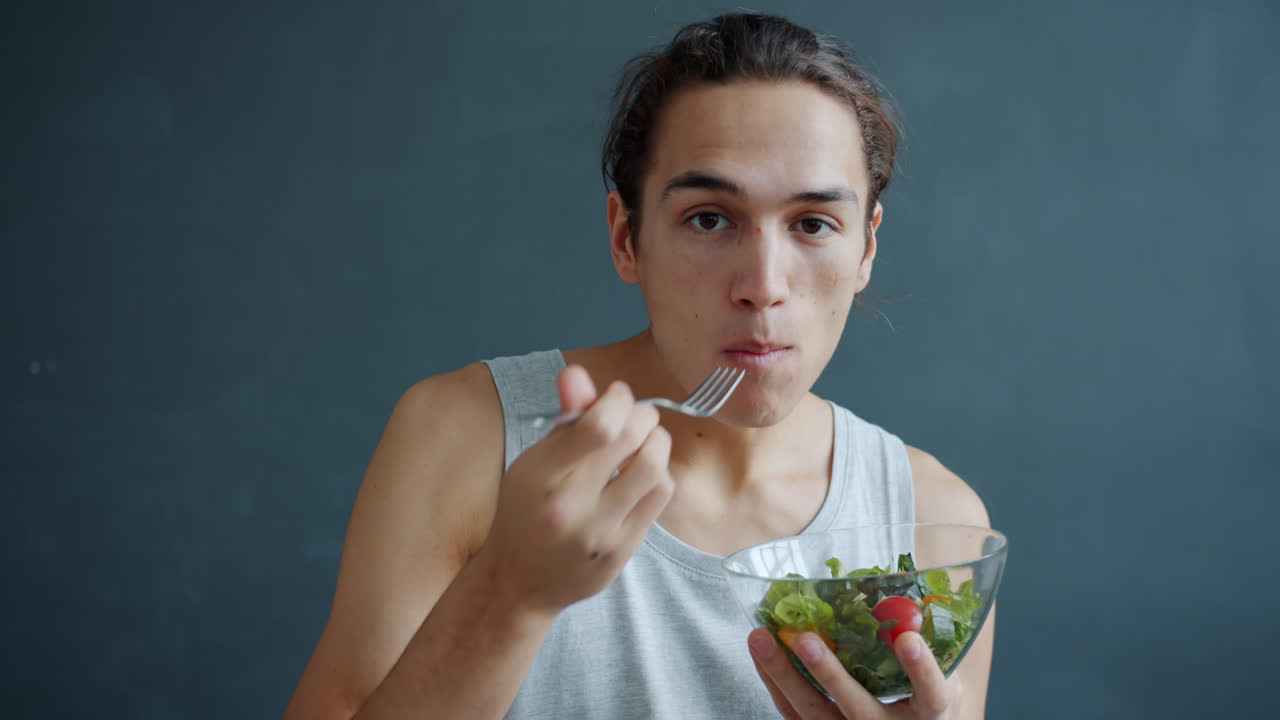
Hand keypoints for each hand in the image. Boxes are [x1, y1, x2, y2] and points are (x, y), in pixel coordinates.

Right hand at [474, 364, 673, 613]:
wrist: (519, 582)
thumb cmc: (526, 510)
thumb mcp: (532, 461)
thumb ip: (562, 417)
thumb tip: (578, 372)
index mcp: (537, 477)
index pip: (597, 427)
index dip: (618, 398)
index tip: (616, 394)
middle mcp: (568, 508)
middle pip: (632, 439)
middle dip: (641, 414)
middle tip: (635, 415)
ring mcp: (599, 533)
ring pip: (654, 467)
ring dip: (657, 441)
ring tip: (644, 440)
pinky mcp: (622, 551)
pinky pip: (660, 495)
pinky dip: (658, 472)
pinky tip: (642, 472)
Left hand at [748, 628, 961, 718]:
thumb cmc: (924, 694)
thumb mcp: (939, 670)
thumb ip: (923, 637)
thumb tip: (896, 585)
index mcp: (930, 714)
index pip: (931, 695)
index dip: (921, 669)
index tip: (907, 638)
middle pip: (859, 711)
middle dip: (830, 675)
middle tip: (806, 639)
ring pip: (814, 715)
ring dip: (784, 675)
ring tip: (760, 638)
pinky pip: (793, 714)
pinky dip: (774, 683)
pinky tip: (760, 655)